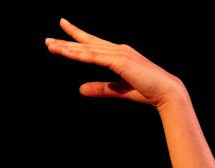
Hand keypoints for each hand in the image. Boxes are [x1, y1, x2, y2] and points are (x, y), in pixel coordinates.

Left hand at [44, 18, 183, 107]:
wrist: (166, 92)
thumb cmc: (147, 91)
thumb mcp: (118, 90)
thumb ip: (100, 88)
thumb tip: (80, 89)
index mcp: (119, 54)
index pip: (93, 43)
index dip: (76, 36)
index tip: (63, 28)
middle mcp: (118, 50)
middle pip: (87, 44)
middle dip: (66, 41)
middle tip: (47, 40)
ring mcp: (119, 54)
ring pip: (87, 50)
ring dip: (68, 47)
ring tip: (50, 46)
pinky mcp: (120, 62)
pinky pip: (94, 57)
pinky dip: (79, 54)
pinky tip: (66, 53)